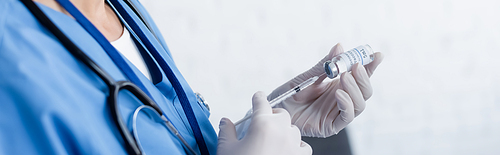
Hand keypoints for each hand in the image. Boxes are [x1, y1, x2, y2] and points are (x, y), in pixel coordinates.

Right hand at [217, 92, 311, 154]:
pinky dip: (296, 146)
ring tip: (273, 139)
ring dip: (284, 131)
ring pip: (293, 129)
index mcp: (263, 124)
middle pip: (280, 114)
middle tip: (261, 123)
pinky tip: (287, 150)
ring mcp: (293, 145)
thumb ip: (226, 131)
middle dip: (271, 115)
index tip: (258, 97)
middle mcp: (281, 131)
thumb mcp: (226, 149)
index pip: (261, 102)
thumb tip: (226, 122)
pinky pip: (302, 147)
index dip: (258, 98)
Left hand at [269, 43, 383, 137]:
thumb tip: (339, 47)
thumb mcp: (307, 76)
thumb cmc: (289, 95)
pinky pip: (347, 117)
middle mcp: (341, 100)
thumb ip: (324, 65)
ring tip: (344, 77)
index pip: (360, 76)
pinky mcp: (332, 126)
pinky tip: (339, 93)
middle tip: (356, 65)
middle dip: (364, 77)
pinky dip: (346, 104)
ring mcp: (337, 113)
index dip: (370, 66)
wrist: (275, 111)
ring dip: (355, 88)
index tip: (376, 54)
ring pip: (360, 103)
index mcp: (338, 86)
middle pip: (365, 90)